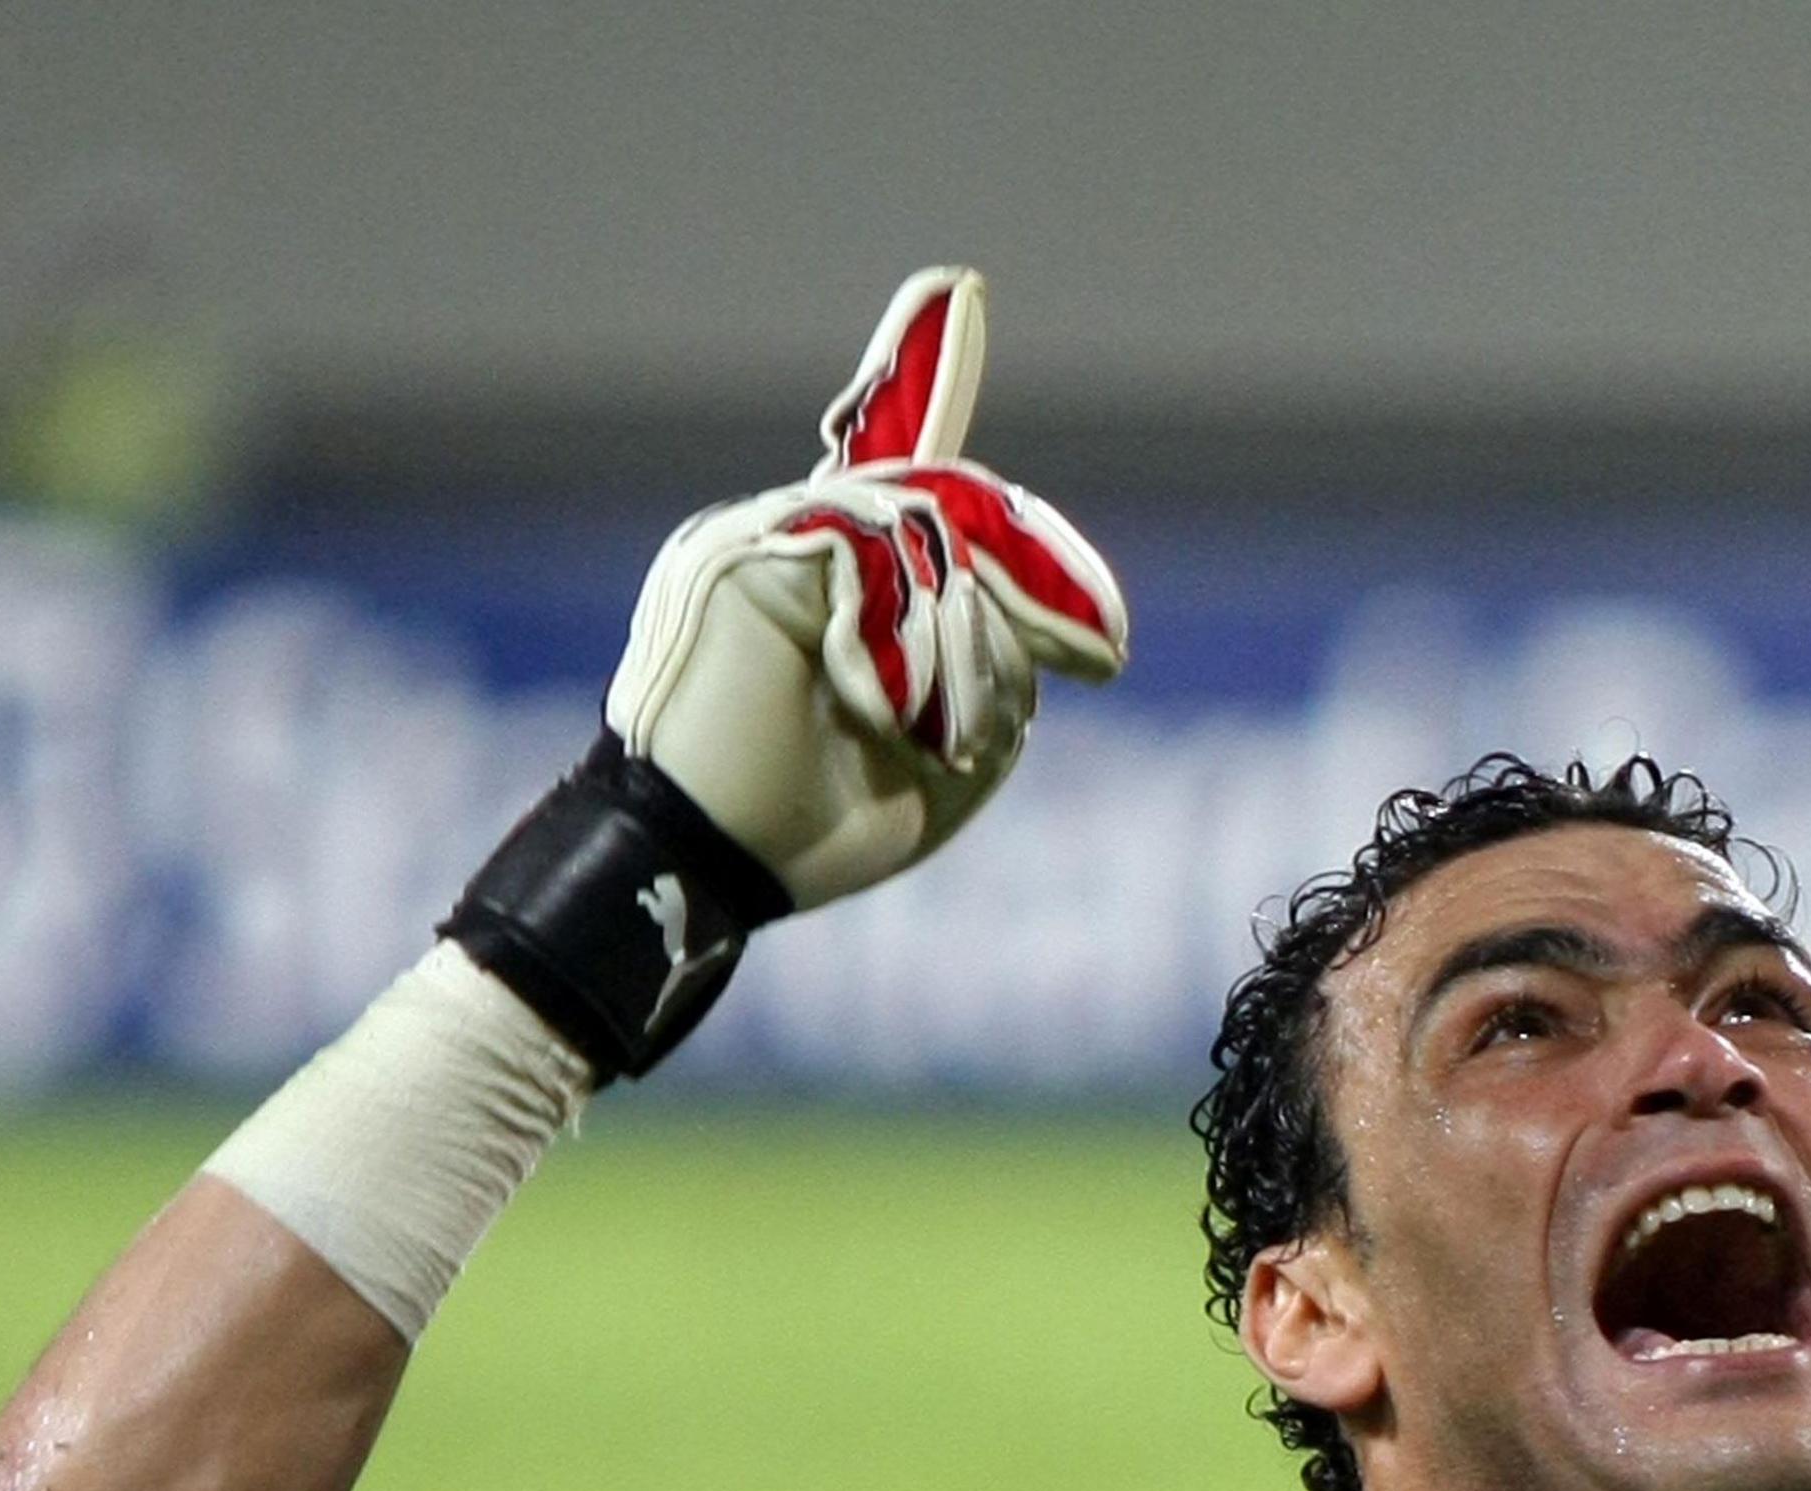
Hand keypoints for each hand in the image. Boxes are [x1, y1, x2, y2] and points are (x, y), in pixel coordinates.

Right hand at [616, 265, 1126, 910]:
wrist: (707, 873)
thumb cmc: (814, 829)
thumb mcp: (954, 744)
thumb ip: (999, 664)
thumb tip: (1031, 606)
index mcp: (829, 574)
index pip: (889, 456)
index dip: (923, 369)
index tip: (956, 295)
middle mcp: (787, 533)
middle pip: (944, 500)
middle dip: (1036, 576)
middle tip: (1103, 649)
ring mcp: (757, 533)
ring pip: (923, 527)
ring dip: (963, 649)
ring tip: (939, 740)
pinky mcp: (743, 551)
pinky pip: (873, 551)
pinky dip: (901, 647)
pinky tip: (881, 716)